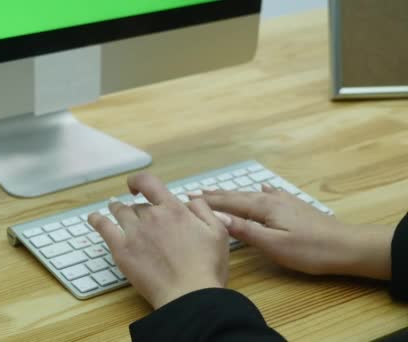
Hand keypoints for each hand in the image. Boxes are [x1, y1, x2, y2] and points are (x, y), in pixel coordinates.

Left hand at [88, 173, 228, 308]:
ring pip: (120, 212)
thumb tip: (191, 200)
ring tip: (114, 208)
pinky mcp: (122, 250)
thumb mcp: (217, 232)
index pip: (149, 183)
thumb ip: (203, 210)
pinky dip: (97, 220)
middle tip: (136, 213)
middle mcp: (151, 217)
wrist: (189, 295)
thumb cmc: (206, 267)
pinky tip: (94, 218)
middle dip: (137, 207)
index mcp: (173, 209)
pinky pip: (104, 228)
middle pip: (137, 205)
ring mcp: (134, 233)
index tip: (137, 187)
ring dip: (116, 209)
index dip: (139, 181)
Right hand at [194, 185, 394, 279]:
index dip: (210, 201)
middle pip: (239, 195)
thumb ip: (245, 230)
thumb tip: (217, 217)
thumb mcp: (274, 244)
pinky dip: (261, 190)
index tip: (189, 197)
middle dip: (217, 194)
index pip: (230, 203)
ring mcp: (284, 201)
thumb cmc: (309, 250)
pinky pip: (271, 194)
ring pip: (253, 194)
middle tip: (196, 191)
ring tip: (219, 191)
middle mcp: (272, 199)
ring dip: (234, 193)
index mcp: (264, 208)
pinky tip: (262, 186)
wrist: (346, 246)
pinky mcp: (295, 206)